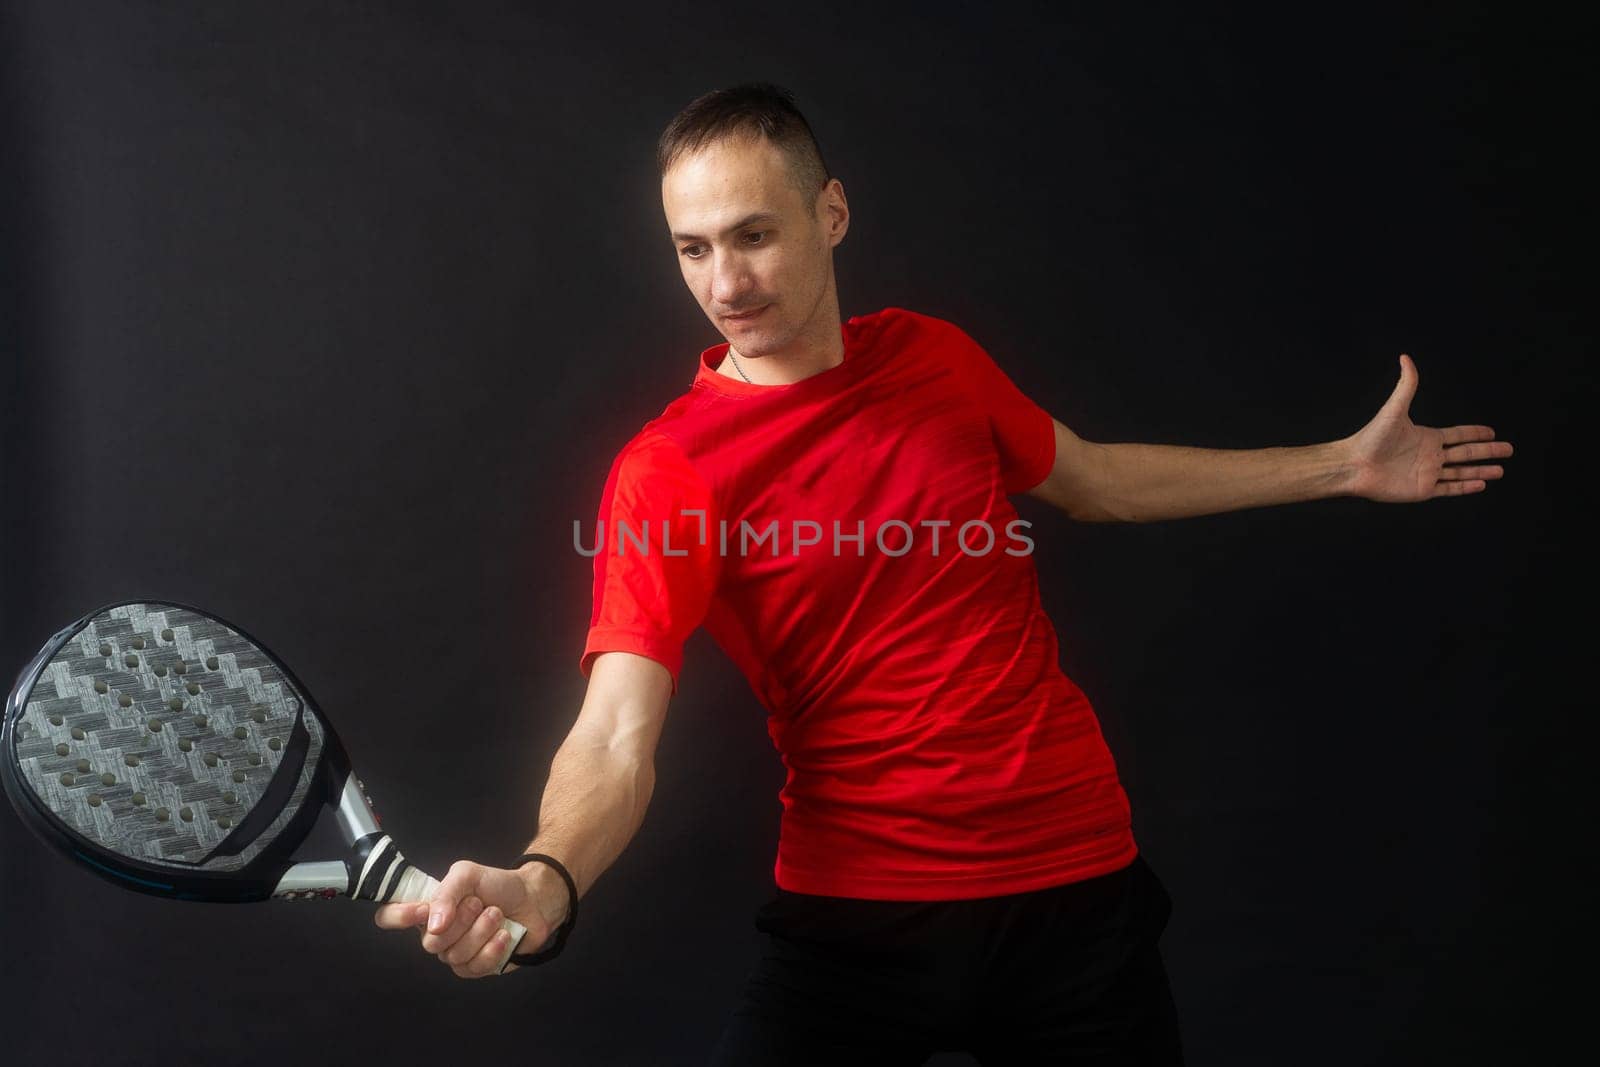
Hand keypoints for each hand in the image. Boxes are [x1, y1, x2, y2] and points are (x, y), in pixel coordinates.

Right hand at [373, 859, 558, 978]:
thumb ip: (446, 892)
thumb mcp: (467, 874)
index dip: (398, 917)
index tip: (422, 909)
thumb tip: (433, 925)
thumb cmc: (497, 885)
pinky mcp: (478, 968)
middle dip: (461, 920)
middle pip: (430, 942)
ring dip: (481, 931)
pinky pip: (475, 967)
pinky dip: (493, 948)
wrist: (534, 899)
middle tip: (480, 903)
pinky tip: (504, 935)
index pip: (389, 917)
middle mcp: (437, 935)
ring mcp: (456, 954)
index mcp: (427, 910)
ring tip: (496, 915)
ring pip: (454, 956)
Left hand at [1344, 354, 1512, 501]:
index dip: (1476, 433)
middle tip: (1509, 450)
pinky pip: (1449, 488)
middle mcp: (1430, 455)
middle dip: (1488, 452)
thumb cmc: (1371, 437)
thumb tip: (1405, 357)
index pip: (1458, 435)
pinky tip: (1481, 484)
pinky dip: (1466, 487)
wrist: (1354, 465)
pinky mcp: (1422, 490)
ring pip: (1461, 472)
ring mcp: (1427, 473)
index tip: (1492, 432)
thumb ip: (1406, 385)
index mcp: (1426, 436)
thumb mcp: (1394, 409)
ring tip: (1501, 470)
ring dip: (1481, 471)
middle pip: (1466, 453)